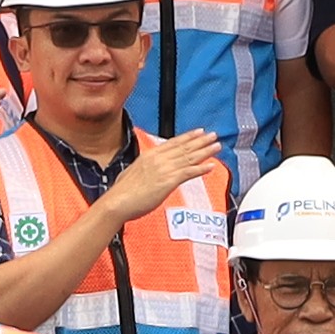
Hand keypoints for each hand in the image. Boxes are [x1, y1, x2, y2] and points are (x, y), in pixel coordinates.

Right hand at [108, 128, 226, 224]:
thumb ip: (144, 168)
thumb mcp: (133, 172)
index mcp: (149, 155)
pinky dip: (201, 168)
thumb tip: (147, 170)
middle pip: (184, 147)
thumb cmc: (122, 192)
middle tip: (213, 135)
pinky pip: (189, 172)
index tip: (198, 132)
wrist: (118, 201)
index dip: (187, 137)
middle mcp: (158, 159)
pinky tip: (211, 165)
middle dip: (200, 141)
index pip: (173, 143)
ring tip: (216, 146)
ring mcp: (164, 169)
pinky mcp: (168, 181)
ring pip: (189, 157)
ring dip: (205, 151)